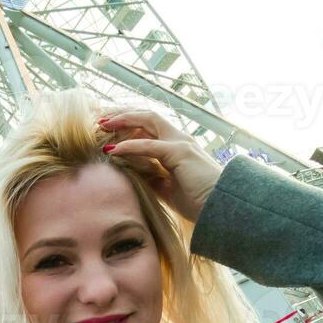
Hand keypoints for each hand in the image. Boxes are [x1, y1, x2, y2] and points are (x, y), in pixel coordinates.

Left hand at [98, 108, 224, 223]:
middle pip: (146, 115)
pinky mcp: (179, 153)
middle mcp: (179, 138)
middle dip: (122, 113)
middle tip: (99, 118)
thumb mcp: (168, 188)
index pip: (149, 125)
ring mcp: (180, 143)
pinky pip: (148, 145)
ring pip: (147, 120)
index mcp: (178, 146)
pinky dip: (129, 146)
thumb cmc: (199, 202)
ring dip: (122, 120)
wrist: (222, 209)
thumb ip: (151, 177)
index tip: (107, 126)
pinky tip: (112, 149)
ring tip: (102, 126)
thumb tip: (131, 174)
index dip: (128, 123)